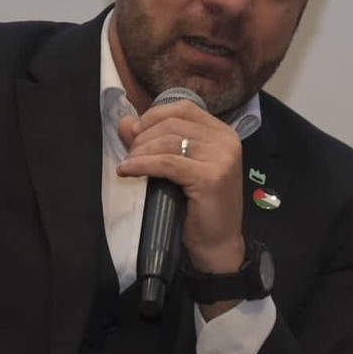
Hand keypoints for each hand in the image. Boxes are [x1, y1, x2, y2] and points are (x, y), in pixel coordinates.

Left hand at [116, 100, 245, 276]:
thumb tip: (126, 122)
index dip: (152, 116)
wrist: (217, 245)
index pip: (182, 108)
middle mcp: (226, 140)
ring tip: (128, 165)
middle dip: (143, 137)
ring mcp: (221, 157)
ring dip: (140, 151)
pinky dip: (142, 164)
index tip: (134, 134)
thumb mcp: (178, 167)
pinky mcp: (210, 177)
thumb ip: (156, 141)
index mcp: (223, 133)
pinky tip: (127, 170)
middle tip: (129, 155)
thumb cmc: (198, 207)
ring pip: (168, 142)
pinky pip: (167, 163)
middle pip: (172, 123)